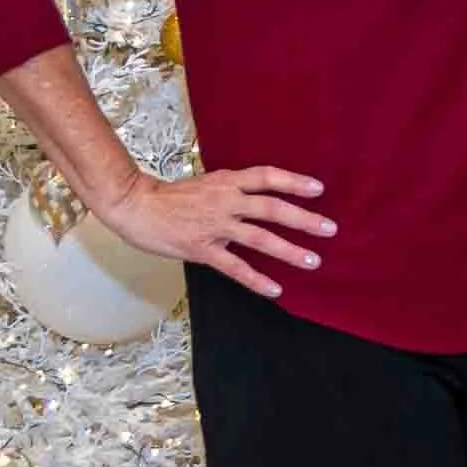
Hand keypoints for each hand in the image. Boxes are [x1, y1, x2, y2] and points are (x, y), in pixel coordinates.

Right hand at [98, 165, 334, 299]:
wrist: (137, 206)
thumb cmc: (170, 197)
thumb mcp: (206, 184)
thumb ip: (232, 191)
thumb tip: (259, 197)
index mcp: (226, 181)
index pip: (266, 177)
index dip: (293, 181)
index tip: (319, 189)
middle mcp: (225, 201)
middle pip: (271, 208)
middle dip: (303, 219)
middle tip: (329, 229)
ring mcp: (214, 226)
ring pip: (259, 238)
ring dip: (289, 250)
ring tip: (313, 260)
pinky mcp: (202, 249)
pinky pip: (235, 267)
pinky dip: (257, 279)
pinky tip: (275, 289)